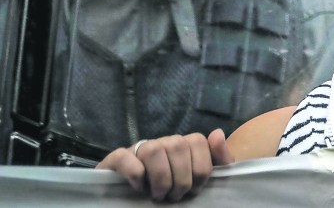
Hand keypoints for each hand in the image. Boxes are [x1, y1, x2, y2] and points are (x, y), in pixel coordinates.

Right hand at [96, 129, 234, 201]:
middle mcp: (161, 142)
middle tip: (175, 197)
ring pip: (153, 150)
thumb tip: (217, 133)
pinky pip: (124, 157)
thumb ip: (218, 159)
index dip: (201, 169)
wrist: (135, 204)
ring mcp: (138, 149)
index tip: (194, 190)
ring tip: (159, 196)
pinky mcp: (115, 160)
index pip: (198, 141)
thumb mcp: (201, 179)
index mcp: (182, 145)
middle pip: (178, 146)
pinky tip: (139, 188)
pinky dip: (135, 175)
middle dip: (181, 179)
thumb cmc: (173, 191)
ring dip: (160, 179)